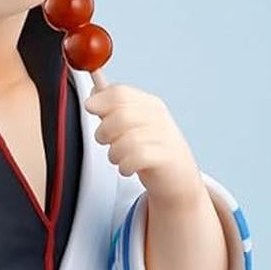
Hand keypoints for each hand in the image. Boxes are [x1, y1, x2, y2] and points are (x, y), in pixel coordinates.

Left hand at [84, 83, 208, 215]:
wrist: (179, 176)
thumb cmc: (152, 150)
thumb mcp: (133, 125)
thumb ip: (113, 110)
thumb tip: (95, 93)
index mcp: (149, 104)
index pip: (120, 93)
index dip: (100, 99)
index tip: (90, 107)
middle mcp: (157, 117)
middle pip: (120, 115)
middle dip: (104, 132)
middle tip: (106, 142)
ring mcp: (163, 137)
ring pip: (127, 140)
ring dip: (114, 153)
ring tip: (118, 158)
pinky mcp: (165, 158)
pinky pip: (136, 157)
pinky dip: (125, 165)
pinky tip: (127, 168)